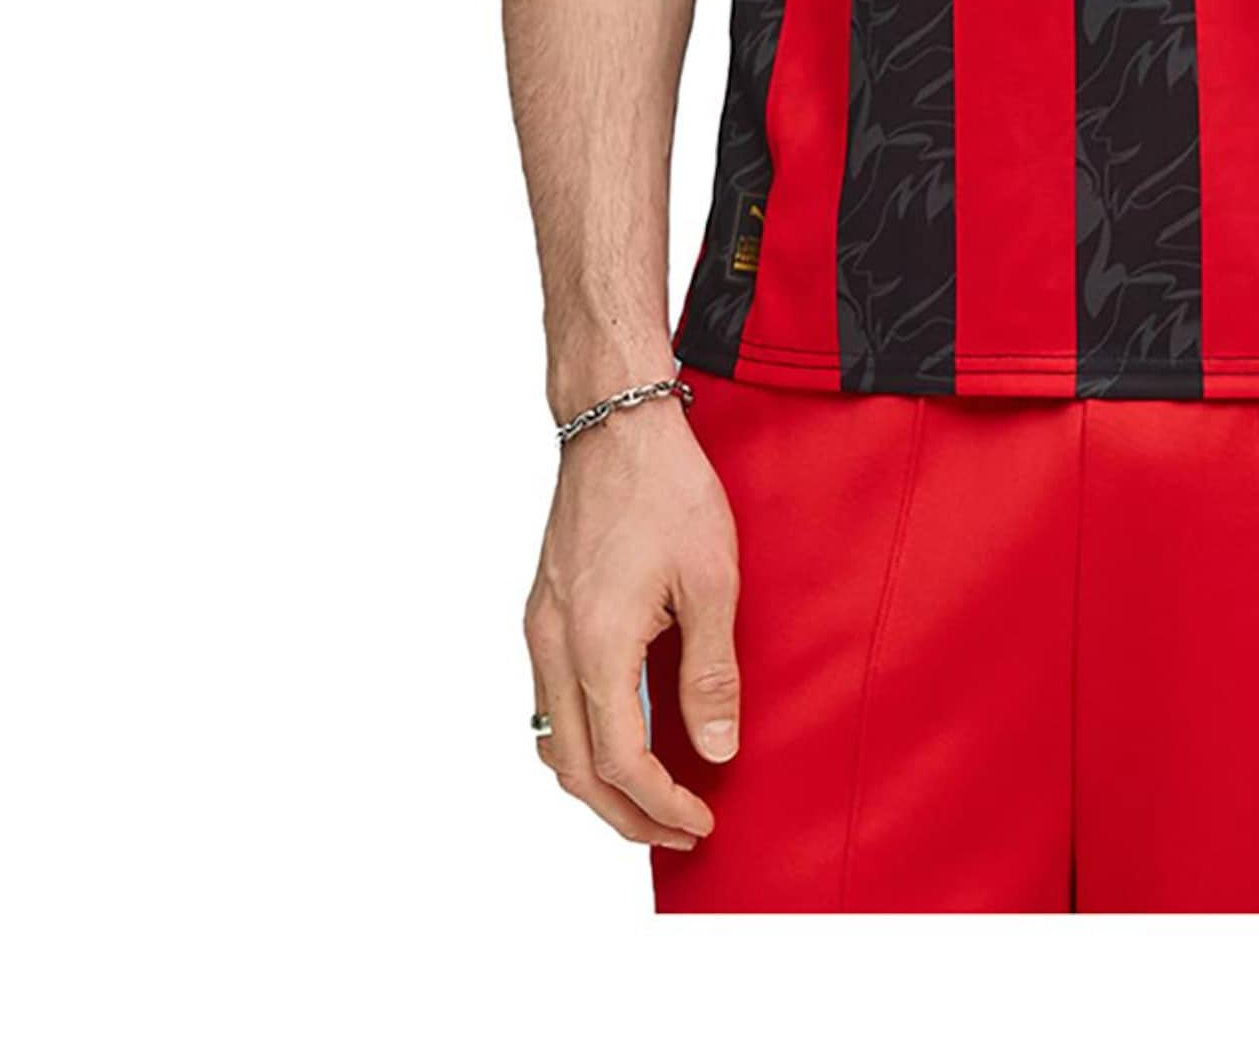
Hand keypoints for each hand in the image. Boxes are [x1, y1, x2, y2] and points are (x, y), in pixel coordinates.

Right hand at [524, 400, 738, 852]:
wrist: (615, 424)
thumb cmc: (667, 490)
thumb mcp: (712, 580)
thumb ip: (711, 672)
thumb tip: (717, 750)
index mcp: (596, 644)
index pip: (620, 761)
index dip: (660, 805)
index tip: (700, 823)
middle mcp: (554, 644)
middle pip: (574, 769)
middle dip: (624, 815)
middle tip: (676, 834)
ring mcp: (540, 628)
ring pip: (552, 741)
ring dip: (596, 784)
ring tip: (649, 801)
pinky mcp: (542, 611)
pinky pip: (548, 701)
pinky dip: (580, 740)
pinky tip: (619, 736)